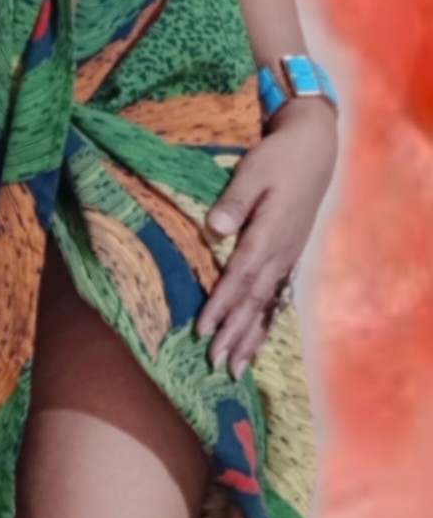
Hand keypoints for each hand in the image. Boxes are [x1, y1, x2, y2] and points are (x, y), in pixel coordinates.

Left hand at [196, 97, 337, 378]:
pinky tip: (257, 345)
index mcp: (268, 234)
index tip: (202, 330)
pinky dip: (265, 323)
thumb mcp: (254, 170)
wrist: (315, 149)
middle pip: (253, 300)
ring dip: (250, 337)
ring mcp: (287, 257)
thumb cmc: (279, 157)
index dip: (220, 305)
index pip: (239, 277)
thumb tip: (215, 227)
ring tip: (236, 368)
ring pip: (266, 305)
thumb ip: (234, 201)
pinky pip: (277, 297)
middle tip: (216, 363)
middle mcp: (280, 252)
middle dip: (234, 334)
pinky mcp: (289, 256)